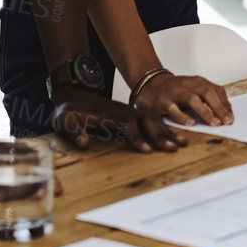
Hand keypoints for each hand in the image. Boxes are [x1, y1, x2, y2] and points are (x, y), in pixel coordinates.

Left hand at [51, 91, 187, 153]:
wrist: (73, 97)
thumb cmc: (69, 112)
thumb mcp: (64, 121)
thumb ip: (74, 132)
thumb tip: (84, 142)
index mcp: (108, 114)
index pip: (127, 125)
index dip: (137, 137)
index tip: (147, 150)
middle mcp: (122, 112)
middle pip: (146, 121)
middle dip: (160, 135)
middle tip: (174, 148)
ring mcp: (129, 112)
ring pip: (152, 119)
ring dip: (167, 131)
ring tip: (182, 144)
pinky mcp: (132, 116)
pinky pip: (152, 120)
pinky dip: (165, 128)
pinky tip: (175, 137)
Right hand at [134, 72, 232, 127]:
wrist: (151, 84)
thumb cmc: (177, 90)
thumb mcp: (196, 90)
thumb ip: (211, 98)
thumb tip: (227, 111)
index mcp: (199, 82)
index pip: (216, 91)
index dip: (225, 105)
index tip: (231, 118)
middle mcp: (189, 85)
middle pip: (207, 93)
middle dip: (219, 108)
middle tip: (226, 122)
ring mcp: (176, 92)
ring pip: (193, 99)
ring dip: (205, 112)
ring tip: (214, 123)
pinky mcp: (163, 101)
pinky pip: (174, 108)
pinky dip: (183, 116)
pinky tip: (191, 124)